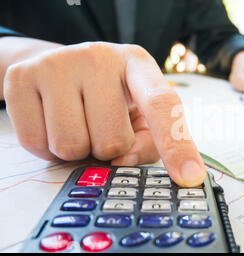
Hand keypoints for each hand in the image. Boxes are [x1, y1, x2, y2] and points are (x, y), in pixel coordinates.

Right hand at [3, 41, 205, 186]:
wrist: (58, 66)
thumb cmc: (108, 95)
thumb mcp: (138, 114)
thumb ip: (147, 142)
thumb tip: (123, 162)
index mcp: (138, 64)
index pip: (163, 104)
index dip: (177, 145)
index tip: (189, 177)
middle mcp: (99, 57)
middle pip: (112, 141)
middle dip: (108, 148)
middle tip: (101, 126)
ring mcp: (57, 63)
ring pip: (71, 146)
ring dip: (77, 149)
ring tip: (78, 123)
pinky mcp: (22, 77)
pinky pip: (37, 144)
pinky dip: (47, 147)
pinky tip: (53, 121)